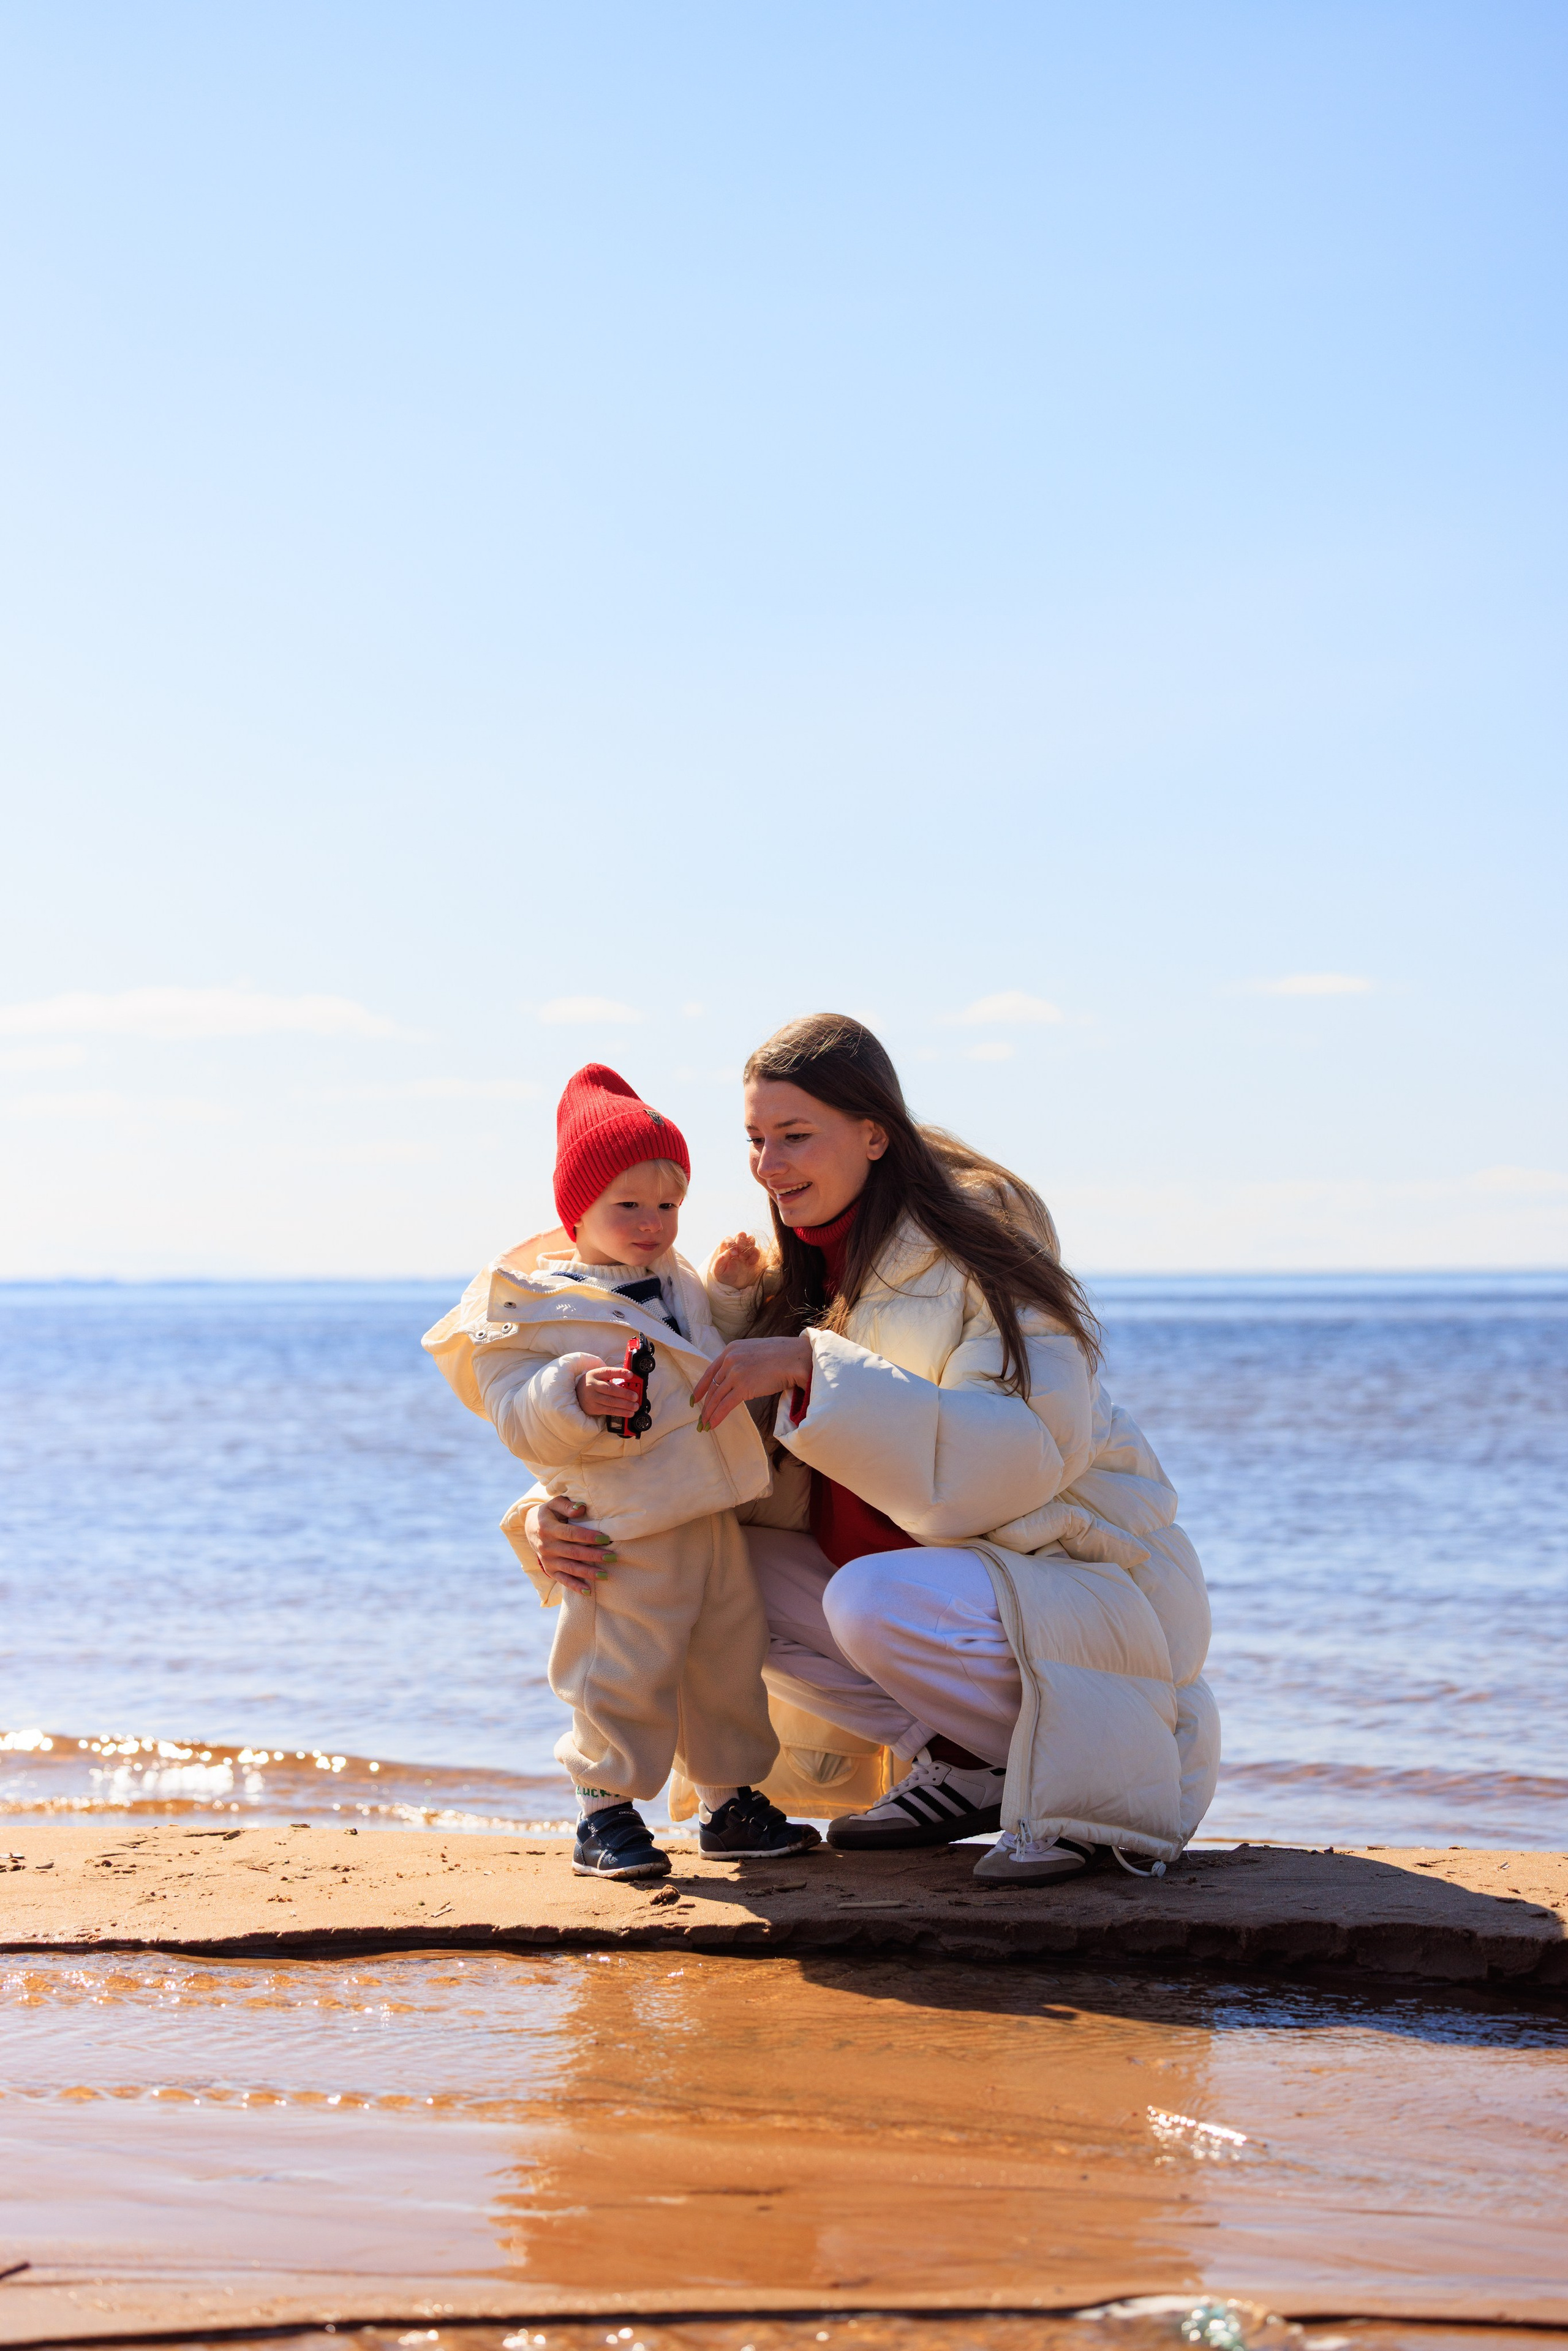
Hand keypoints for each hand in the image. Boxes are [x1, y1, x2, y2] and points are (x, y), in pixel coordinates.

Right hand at [525, 1495, 614, 1594]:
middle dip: (593, 1555)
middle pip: (573, 1552)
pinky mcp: (549, 1570)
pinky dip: (575, 1586)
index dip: (589, 1537)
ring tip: (605, 1575)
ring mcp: (547, 1560)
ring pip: (570, 1568)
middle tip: (612, 1557)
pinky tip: (588, 1591)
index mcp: (548, 1528)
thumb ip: (567, 1505)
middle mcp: (547, 1546)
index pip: (571, 1534)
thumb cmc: (550, 1514)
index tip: (606, 1539)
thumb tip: (581, 1508)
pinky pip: (563, 1580)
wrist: (530, 1528)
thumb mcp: (554, 1504)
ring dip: (588, 1572)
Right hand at [576, 1361, 644, 1417]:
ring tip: (635, 1406)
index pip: (608, 1372)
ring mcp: (592, 1398)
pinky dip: (620, 1412)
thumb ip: (613, 1377)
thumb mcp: (600, 1376)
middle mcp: (592, 1385)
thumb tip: (631, 1381)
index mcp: (596, 1374)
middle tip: (635, 1397)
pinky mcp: (593, 1408)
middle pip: (610, 1389)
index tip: (631, 1374)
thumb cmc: (594, 1383)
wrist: (577, 1393)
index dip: (620, 1372)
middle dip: (625, 1394)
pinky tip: (628, 1413)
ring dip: (625, 1405)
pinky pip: (609, 1411)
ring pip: (610, 1402)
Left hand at [690, 1334, 812, 1430]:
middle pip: (713, 1386)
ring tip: (704, 1424)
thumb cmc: (781, 1355)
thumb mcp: (754, 1351)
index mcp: (731, 1349)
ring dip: (709, 1413)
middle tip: (700, 1417)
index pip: (710, 1371)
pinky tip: (712, 1425)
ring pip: (717, 1397)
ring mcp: (735, 1373)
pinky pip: (725, 1405)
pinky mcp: (743, 1387)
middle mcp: (730, 1359)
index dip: (701, 1387)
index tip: (695, 1398)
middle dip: (705, 1404)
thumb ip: (742, 1360)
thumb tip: (738, 1375)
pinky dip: (717, 1416)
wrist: (795, 1358)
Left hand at [711, 1230, 765, 1287]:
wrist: (735, 1284)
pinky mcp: (753, 1255)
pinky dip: (755, 1255)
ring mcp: (745, 1249)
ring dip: (749, 1247)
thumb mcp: (718, 1272)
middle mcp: (736, 1246)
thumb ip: (719, 1262)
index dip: (731, 1244)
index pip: (728, 1239)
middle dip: (741, 1242)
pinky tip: (750, 1263)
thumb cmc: (725, 1276)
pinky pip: (757, 1250)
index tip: (734, 1254)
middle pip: (740, 1235)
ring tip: (745, 1258)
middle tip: (741, 1254)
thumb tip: (726, 1253)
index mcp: (725, 1248)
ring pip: (750, 1239)